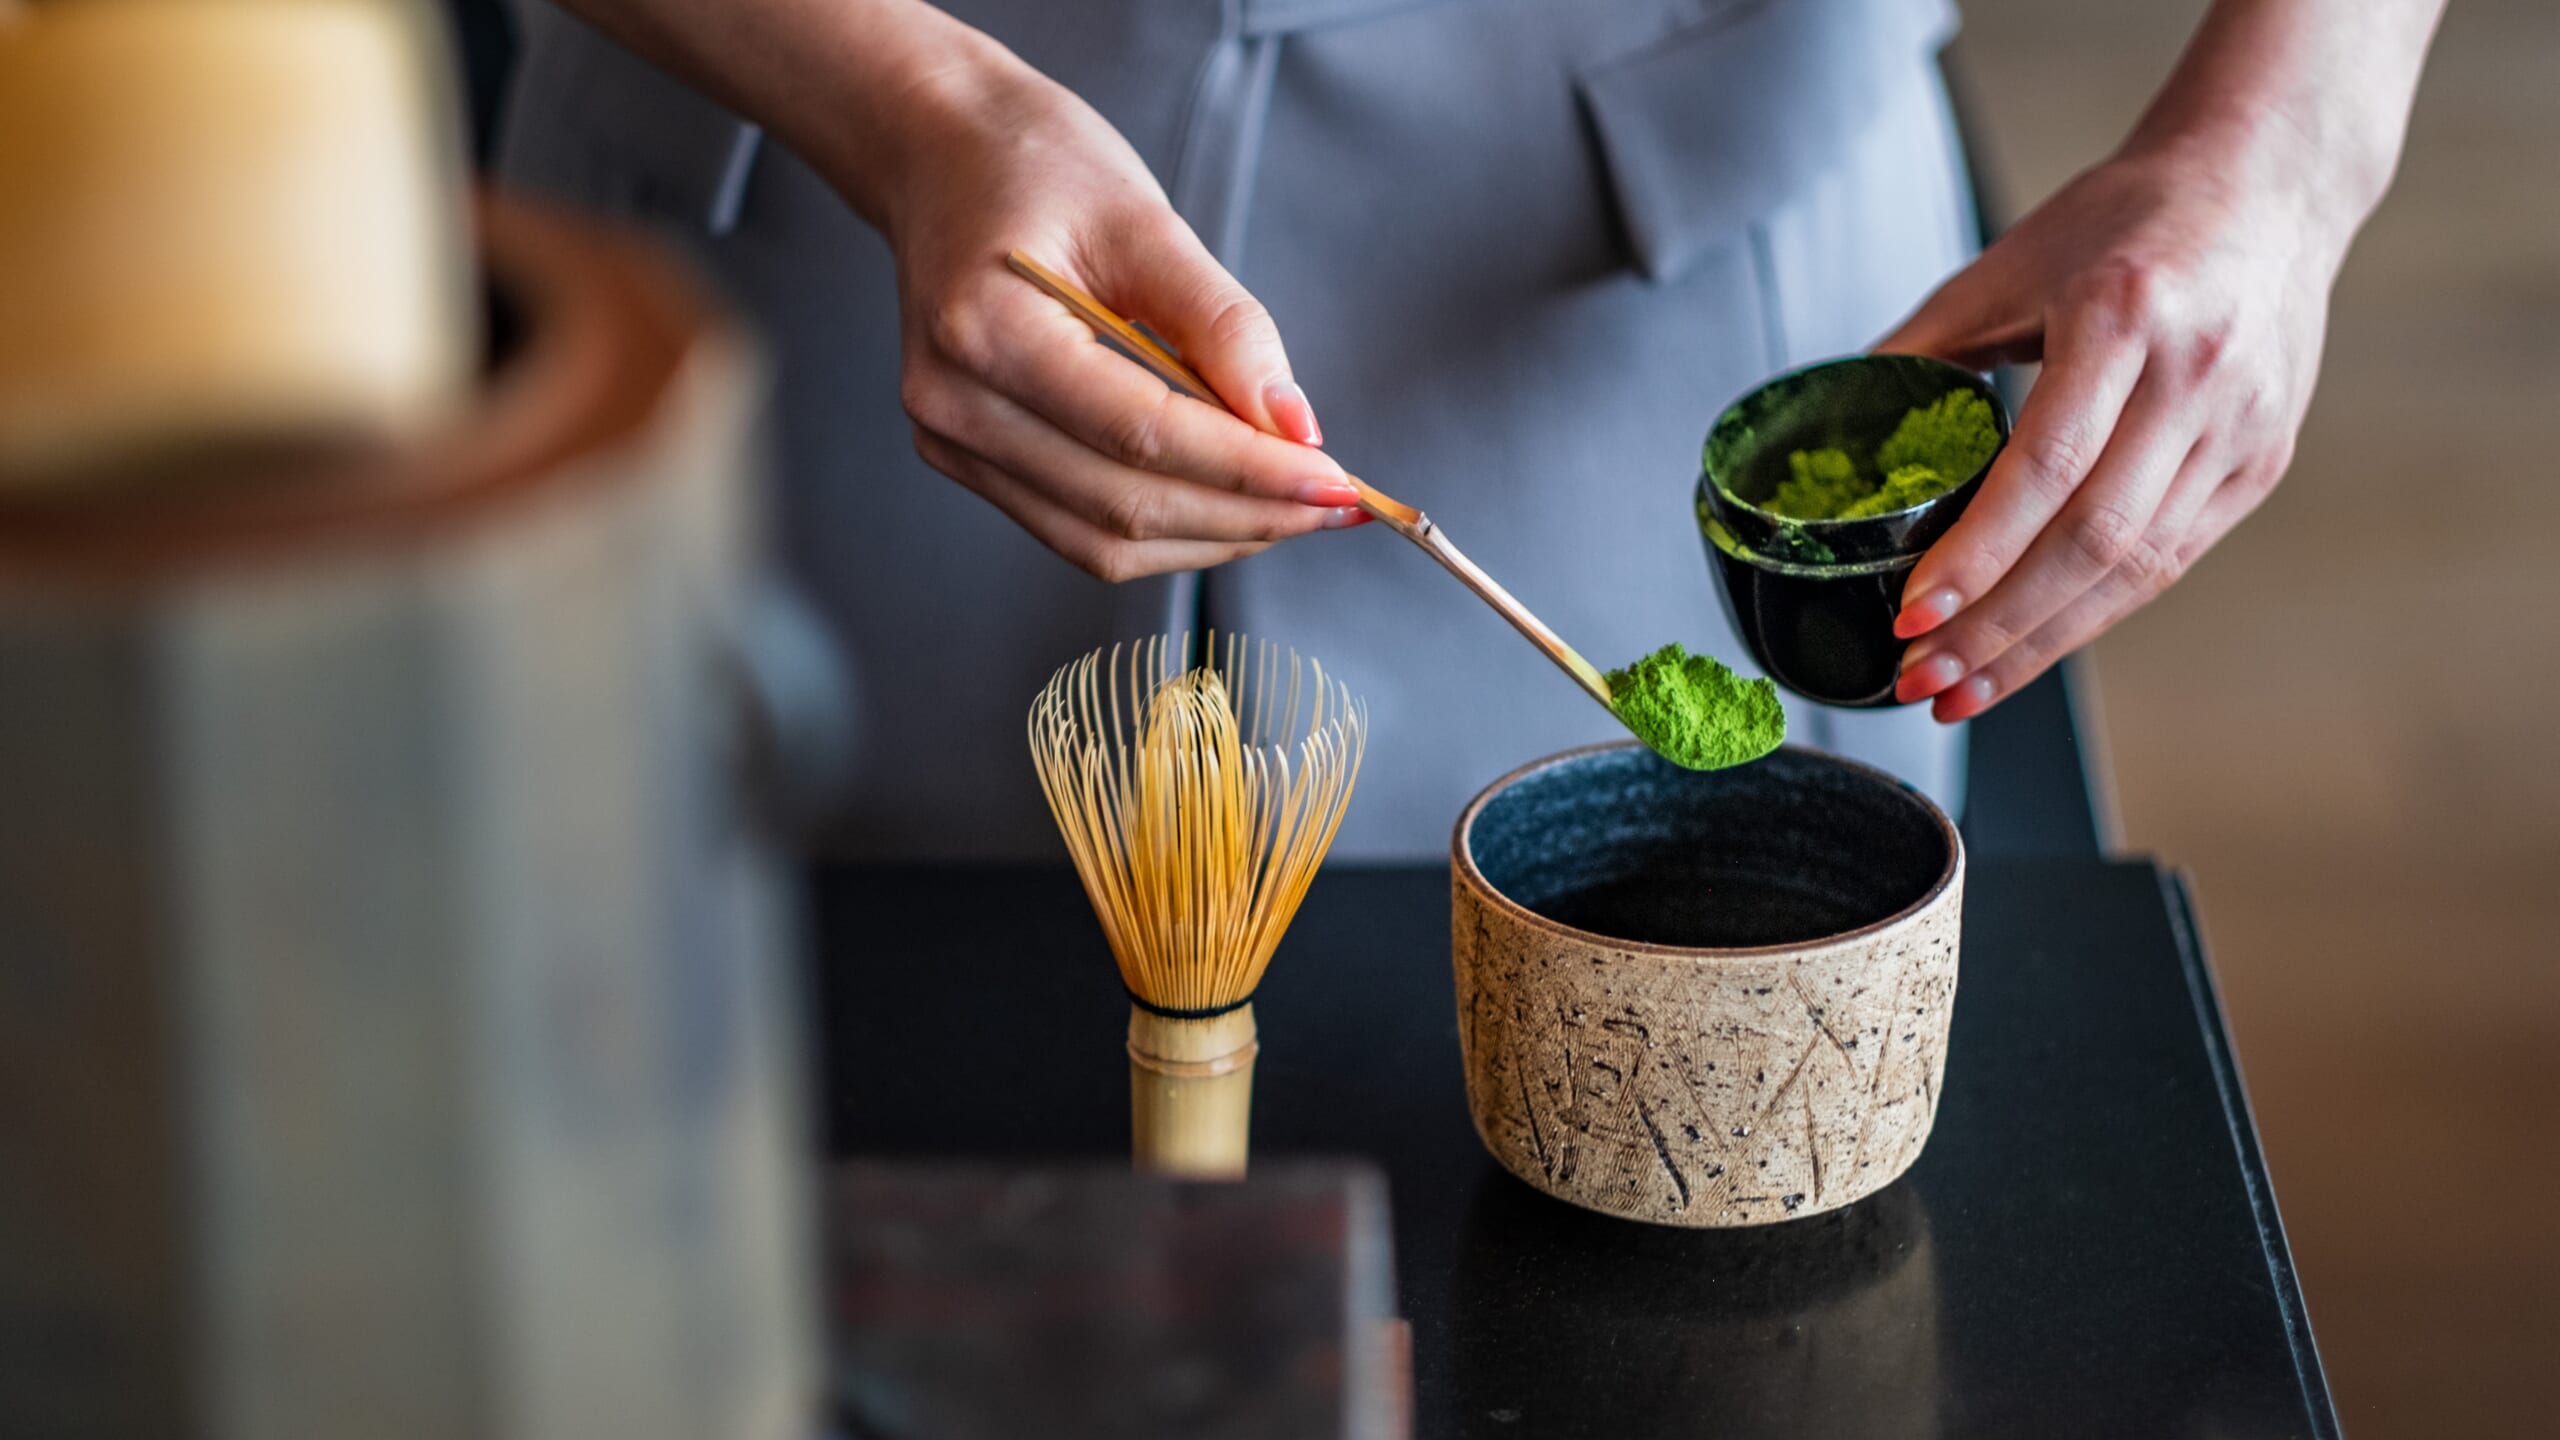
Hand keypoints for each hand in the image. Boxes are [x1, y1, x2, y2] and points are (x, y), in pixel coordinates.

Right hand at [856, 48, 1360, 580]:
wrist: (938, 155)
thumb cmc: (1034, 166)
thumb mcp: (1143, 217)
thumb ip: (1224, 325)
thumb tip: (1296, 426)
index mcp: (986, 332)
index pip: (1142, 436)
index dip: (1250, 470)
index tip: (1338, 478)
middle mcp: (954, 405)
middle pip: (1125, 505)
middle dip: (1247, 513)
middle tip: (1337, 500)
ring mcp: (952, 442)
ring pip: (1103, 541)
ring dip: (1214, 535)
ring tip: (1296, 507)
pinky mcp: (968, 459)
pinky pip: (1079, 529)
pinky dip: (1168, 529)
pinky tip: (1232, 503)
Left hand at [1877, 129, 2348, 720]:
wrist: (2268, 183)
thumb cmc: (2125, 220)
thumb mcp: (2008, 266)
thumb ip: (1921, 351)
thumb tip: (1833, 433)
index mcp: (2126, 315)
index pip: (2047, 465)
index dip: (1977, 554)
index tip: (1913, 615)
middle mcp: (2198, 377)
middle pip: (2096, 538)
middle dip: (1999, 627)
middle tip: (1922, 680)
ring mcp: (2243, 427)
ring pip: (2138, 567)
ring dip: (2042, 642)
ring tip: (1961, 689)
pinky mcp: (2263, 462)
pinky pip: (2171, 559)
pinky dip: (2093, 612)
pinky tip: (2031, 645)